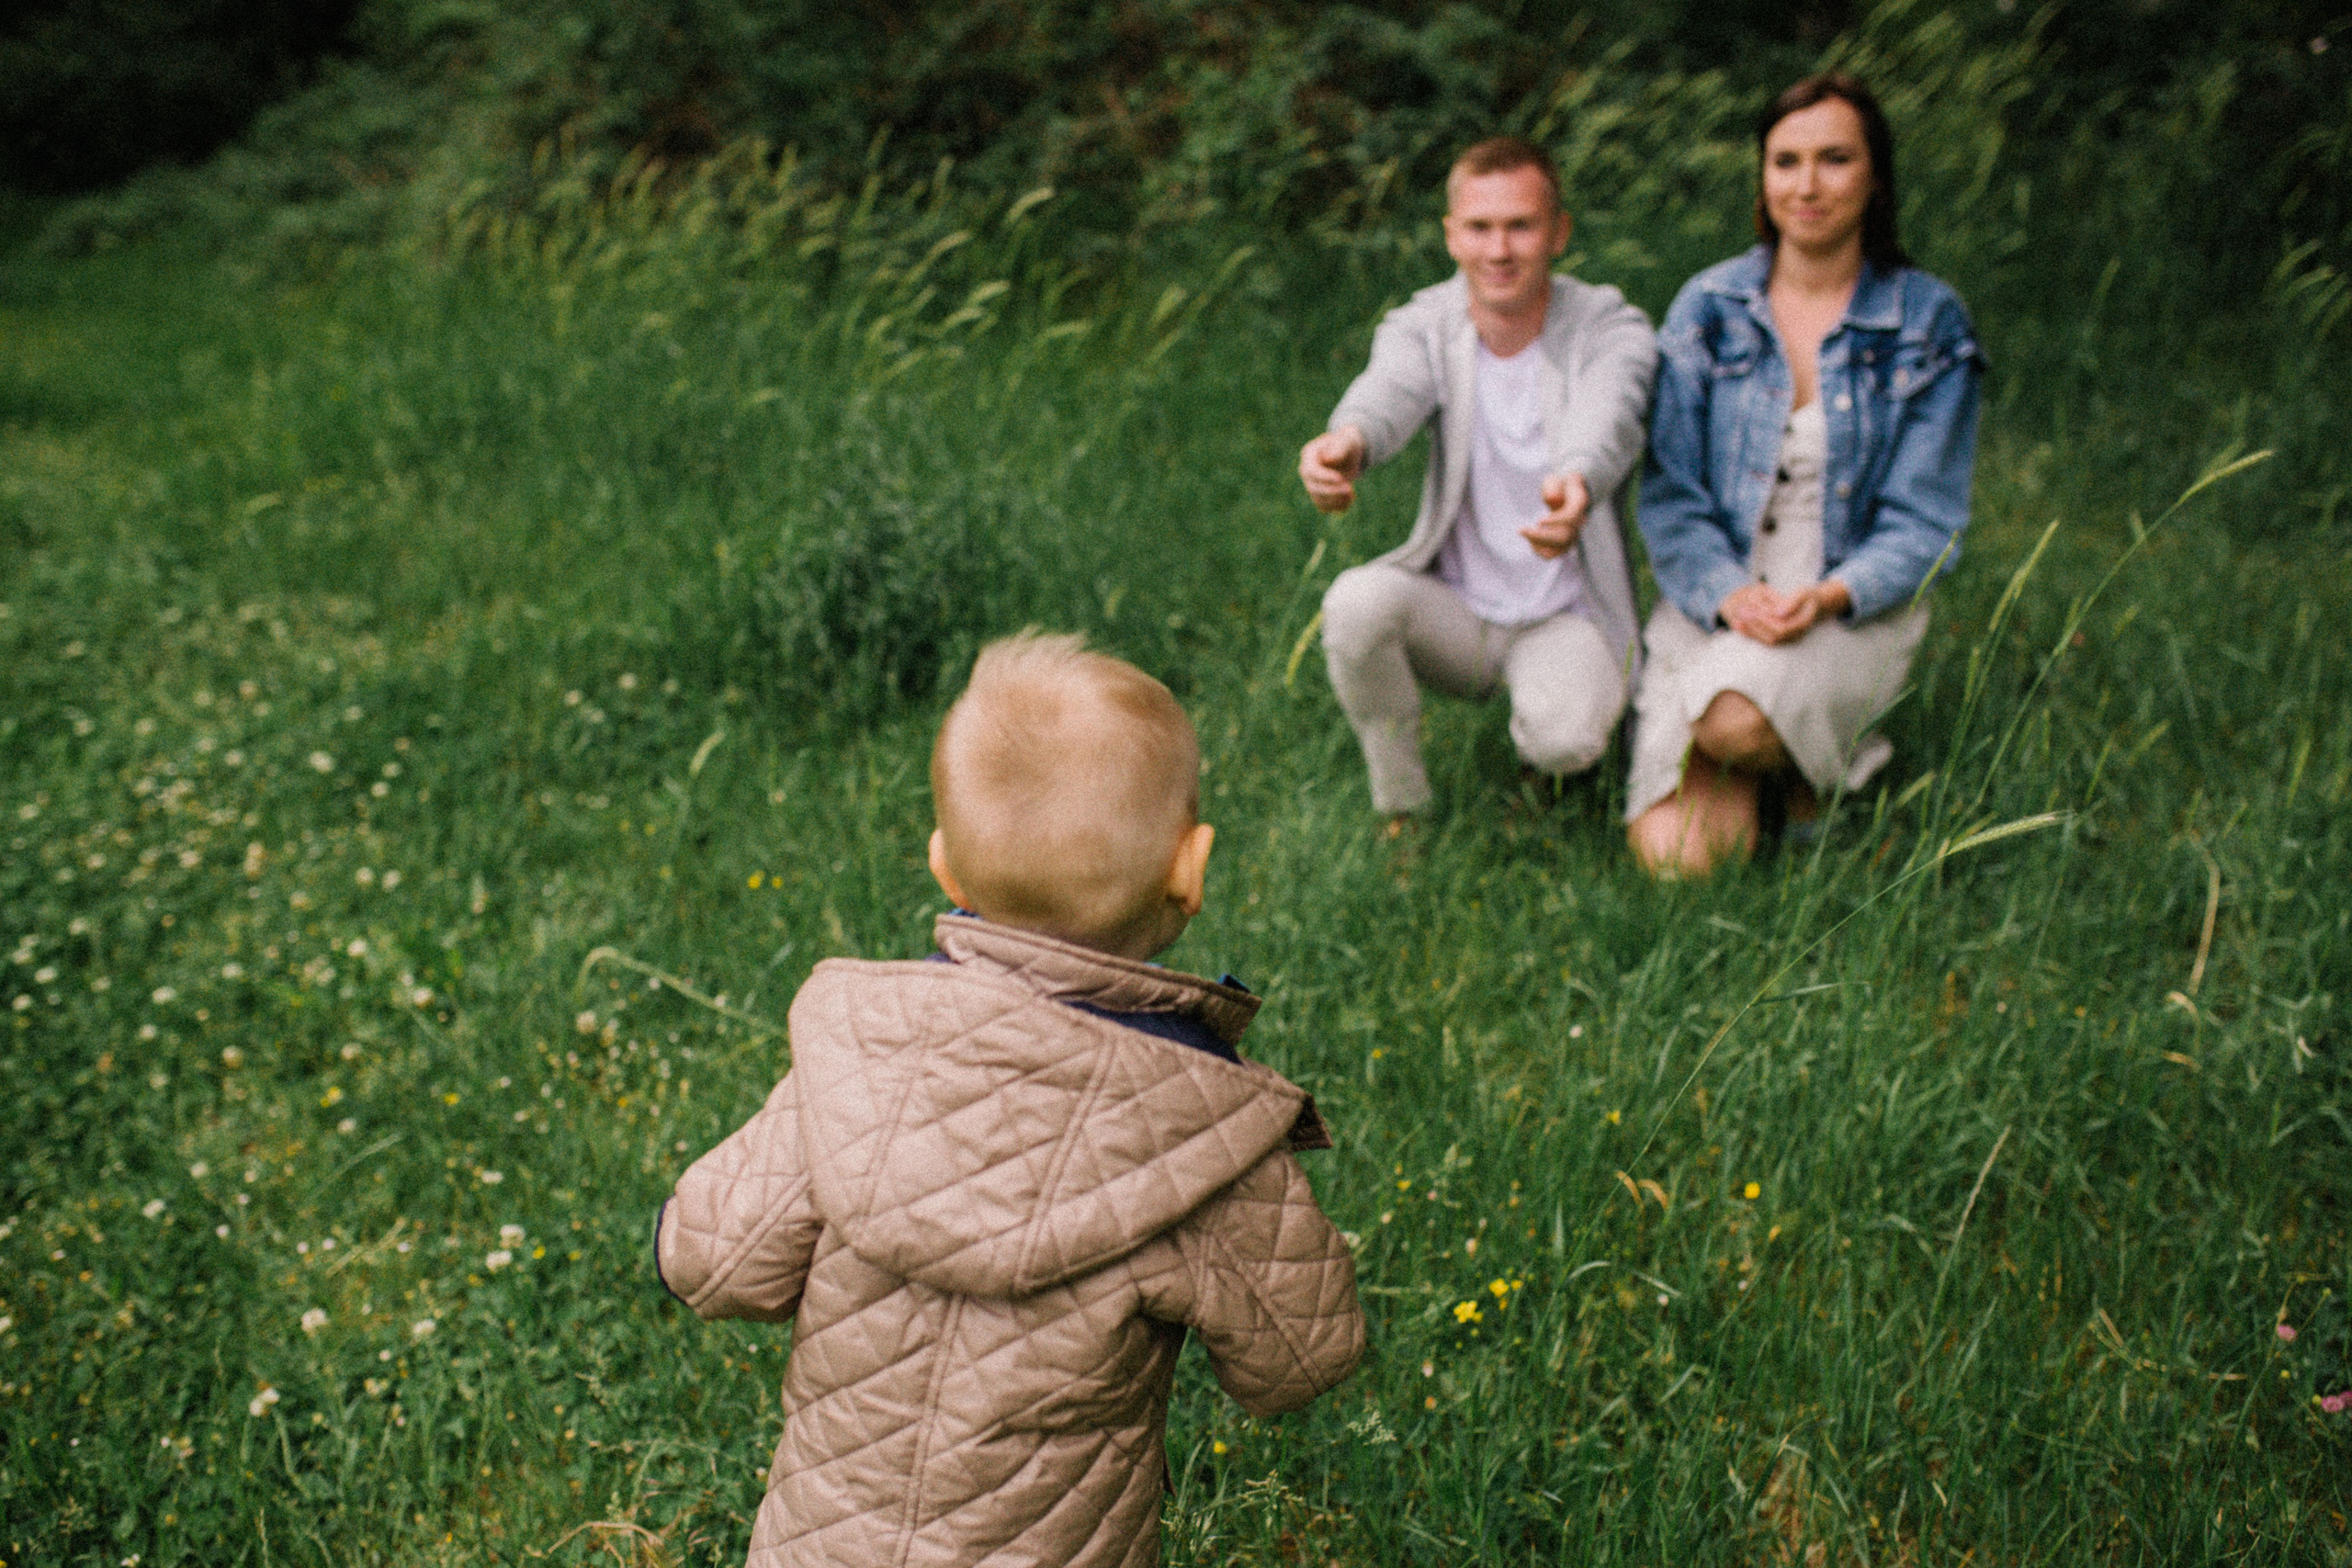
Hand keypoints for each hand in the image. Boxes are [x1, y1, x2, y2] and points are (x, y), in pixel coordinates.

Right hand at [1300, 427, 1368, 512]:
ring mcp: (1312, 485)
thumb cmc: (1346, 444)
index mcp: (1309, 455)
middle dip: (1332, 491)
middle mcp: (1306, 472)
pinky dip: (1338, 506)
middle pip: (1313, 488)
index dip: (1324, 477)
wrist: (1348, 453)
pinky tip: (1350, 499)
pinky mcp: (1320, 496)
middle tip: (1350, 489)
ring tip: (1352, 493)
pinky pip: (1325, 508)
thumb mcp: (1346, 442)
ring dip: (1337, 500)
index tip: (1340, 479)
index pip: (1310, 471)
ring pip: (1319, 500)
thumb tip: (1328, 458)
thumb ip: (1339, 448)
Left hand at [1519, 472, 1590, 558]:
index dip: (1556, 521)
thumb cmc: (1559, 485)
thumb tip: (1553, 499)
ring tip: (1524, 533)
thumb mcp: (1555, 479)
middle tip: (1521, 530)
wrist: (1568, 493)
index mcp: (1579, 503)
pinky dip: (1540, 551)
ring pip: (1559, 549)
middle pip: (1563, 537)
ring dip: (1539, 545)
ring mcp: (1573, 533)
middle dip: (1541, 536)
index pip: (1571, 517)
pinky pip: (1554, 553)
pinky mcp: (1564, 541)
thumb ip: (1554, 487)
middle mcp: (1579, 522)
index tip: (1538, 520)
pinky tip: (1530, 540)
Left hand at [1718, 579, 1851, 645]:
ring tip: (1737, 619)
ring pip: (1768, 641)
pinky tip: (1738, 624)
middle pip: (1773, 637)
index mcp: (1803, 625)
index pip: (1782, 628)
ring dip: (1751, 631)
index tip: (1752, 611)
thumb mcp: (1804, 593)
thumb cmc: (1808, 596)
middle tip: (1741, 613)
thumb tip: (1778, 613)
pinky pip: (1765, 639)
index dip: (1765, 621)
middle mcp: (1796, 636)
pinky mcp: (1781, 639)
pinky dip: (1751, 633)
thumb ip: (1793, 602)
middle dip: (1756, 626)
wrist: (1815, 605)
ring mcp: (1789, 639)